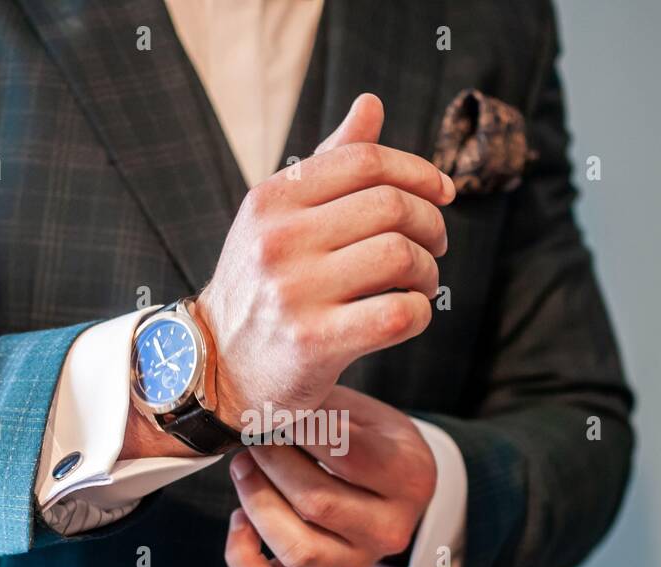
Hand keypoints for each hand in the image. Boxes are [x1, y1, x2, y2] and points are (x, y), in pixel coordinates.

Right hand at [195, 93, 454, 428]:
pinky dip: (420, 312)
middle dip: (430, 225)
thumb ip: (327, 165)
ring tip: (421, 284)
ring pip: (400, 257)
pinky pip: (399, 314)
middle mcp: (278, 241)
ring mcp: (294, 293)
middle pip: (392, 207)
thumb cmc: (262, 286)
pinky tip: (408, 315)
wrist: (218, 367)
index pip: (365, 161)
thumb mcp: (278, 219)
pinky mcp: (314, 343)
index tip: (443, 194)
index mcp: (271, 200)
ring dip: (428, 271)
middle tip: (433, 247)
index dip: (419, 171)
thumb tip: (371, 105)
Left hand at [224, 386, 437, 566]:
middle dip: (272, 462)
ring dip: (256, 502)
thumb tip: (267, 403)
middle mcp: (391, 529)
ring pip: (295, 548)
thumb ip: (324, 408)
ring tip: (244, 466)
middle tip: (255, 434)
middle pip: (316, 503)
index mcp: (411, 478)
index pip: (347, 455)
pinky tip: (239, 519)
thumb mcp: (364, 412)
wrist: (392, 483)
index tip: (277, 406)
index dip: (301, 429)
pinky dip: (242, 557)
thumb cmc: (371, 438)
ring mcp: (357, 561)